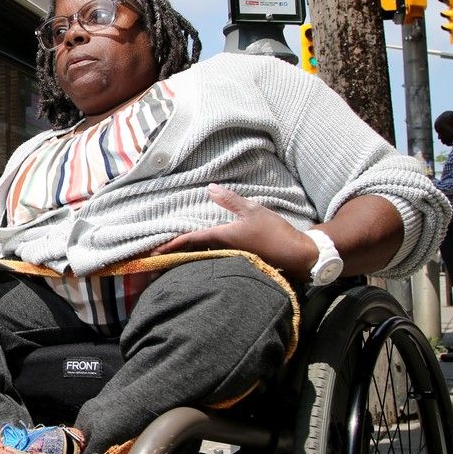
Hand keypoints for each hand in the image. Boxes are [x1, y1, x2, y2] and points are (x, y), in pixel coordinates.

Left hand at [153, 184, 316, 279]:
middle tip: (155, 261)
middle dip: (174, 257)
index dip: (172, 244)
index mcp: (221, 238)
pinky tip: (200, 259)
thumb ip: (231, 200)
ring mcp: (230, 261)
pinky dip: (202, 260)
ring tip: (171, 261)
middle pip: (192, 254)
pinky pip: (214, 262)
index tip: (155, 251)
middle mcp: (222, 252)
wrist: (297, 256)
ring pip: (202, 260)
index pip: (191, 240)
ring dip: (187, 260)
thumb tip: (210, 188)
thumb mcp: (253, 211)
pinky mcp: (239, 265)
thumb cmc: (275, 232)